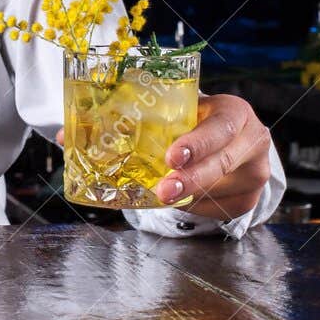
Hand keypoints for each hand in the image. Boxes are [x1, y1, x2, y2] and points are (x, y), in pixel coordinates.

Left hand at [54, 94, 272, 222]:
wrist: (234, 139)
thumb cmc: (197, 120)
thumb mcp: (177, 110)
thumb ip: (132, 117)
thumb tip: (66, 135)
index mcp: (234, 112)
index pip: (221, 127)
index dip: (197, 143)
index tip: (171, 156)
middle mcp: (251, 142)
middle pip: (220, 165)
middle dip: (188, 180)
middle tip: (161, 190)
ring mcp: (253, 174)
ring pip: (216, 192)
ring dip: (184, 196)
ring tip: (160, 196)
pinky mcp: (248, 200)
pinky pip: (216, 210)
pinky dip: (192, 206)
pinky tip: (178, 198)